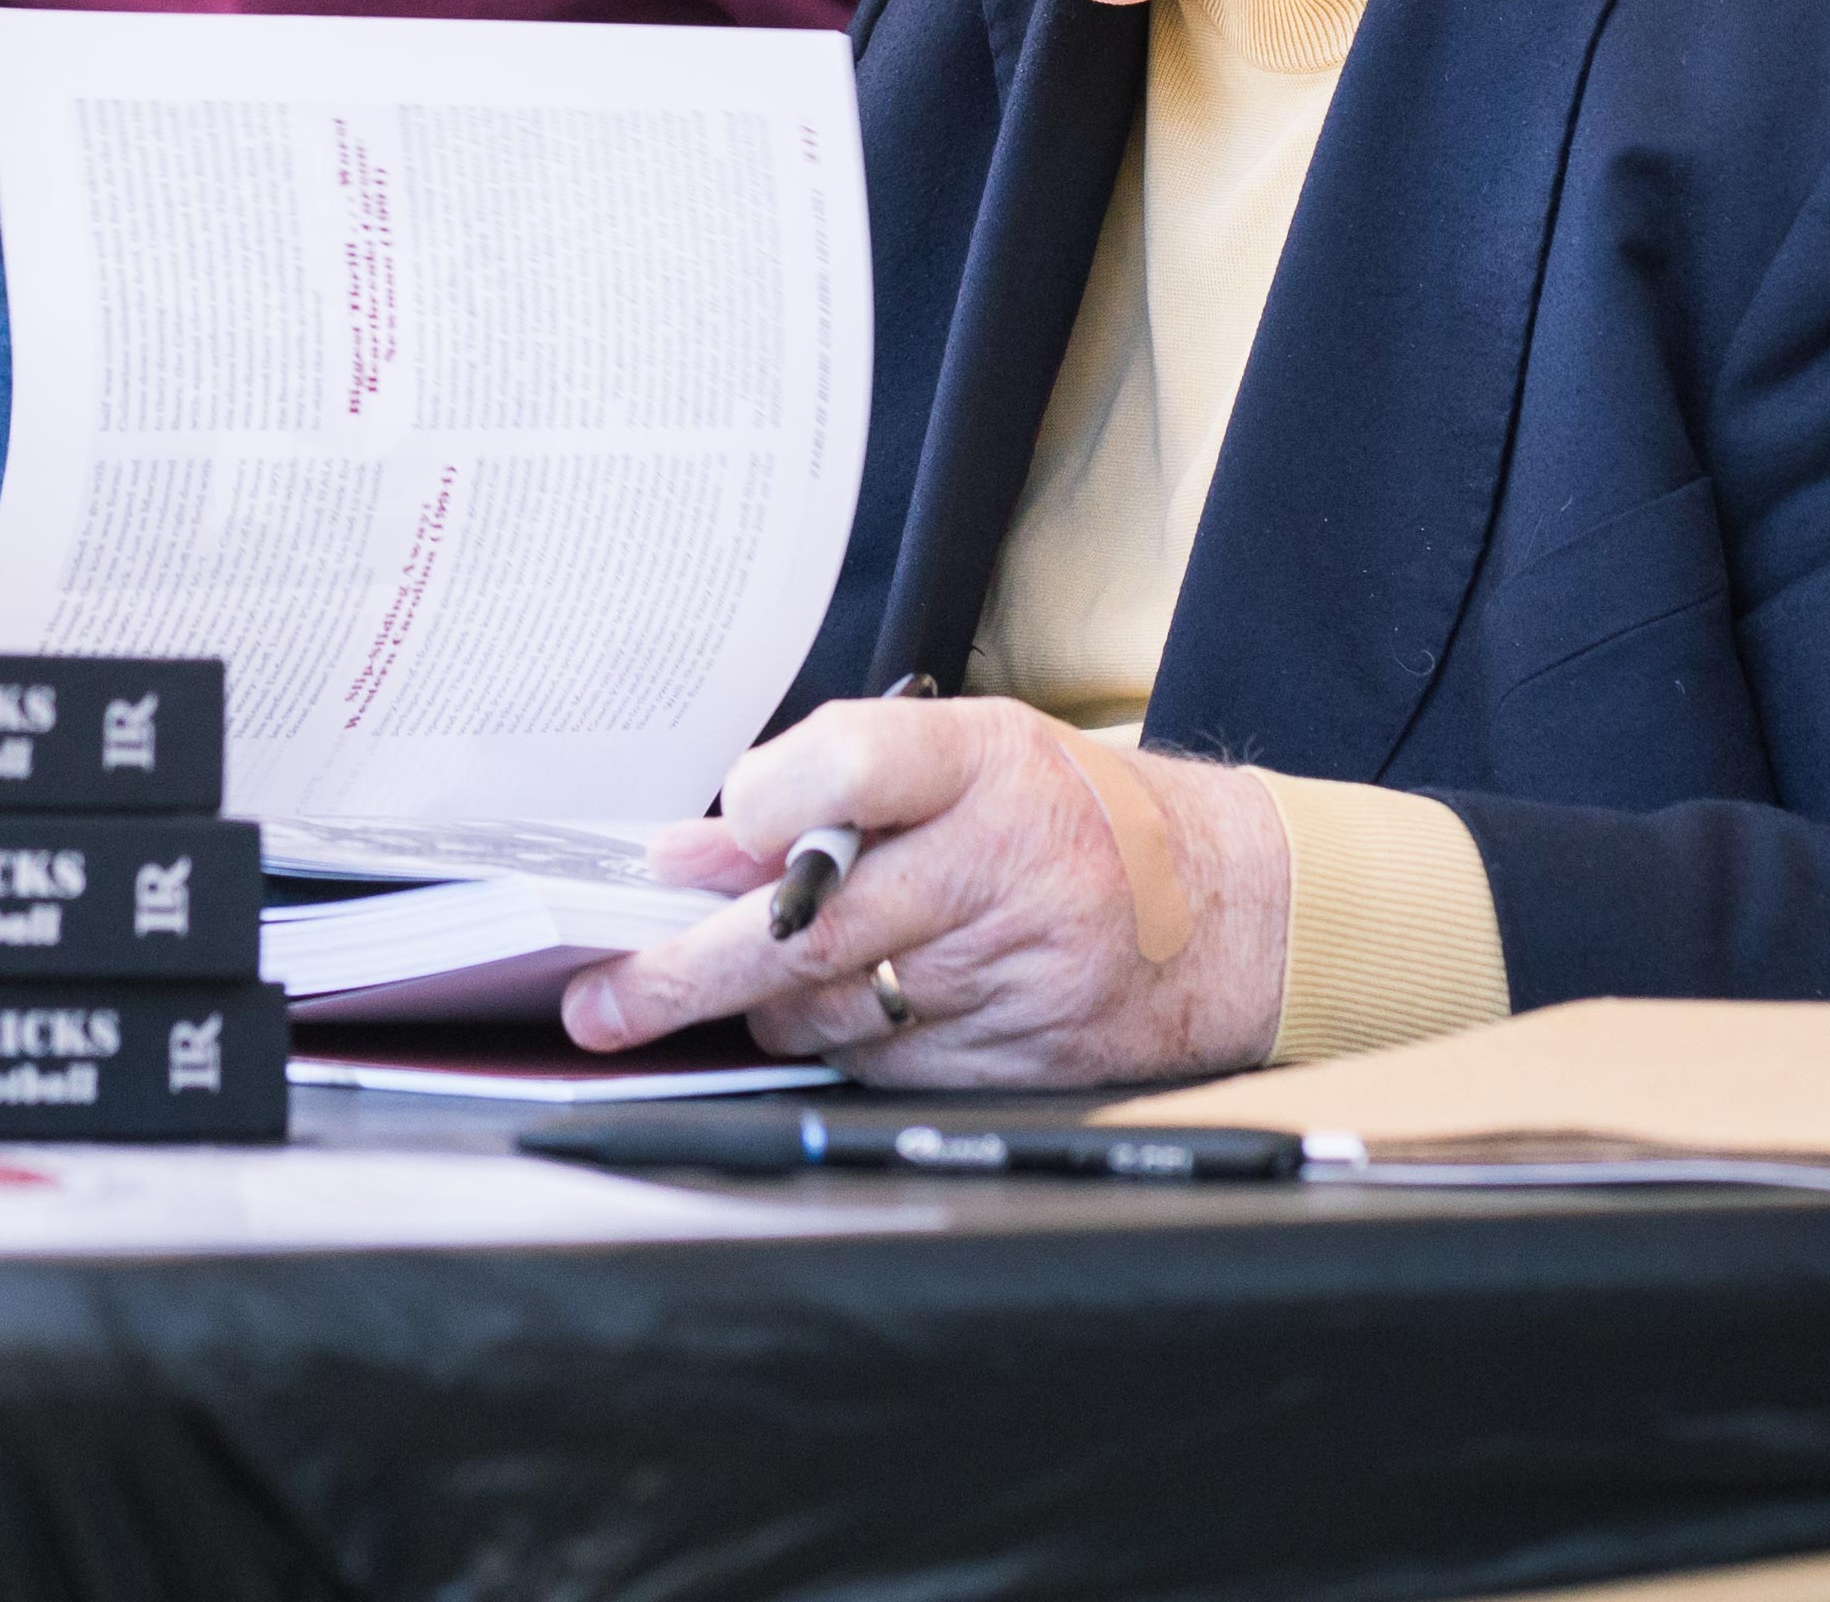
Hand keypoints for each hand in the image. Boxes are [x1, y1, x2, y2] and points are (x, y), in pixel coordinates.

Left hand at [560, 695, 1292, 1088]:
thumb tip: (681, 857)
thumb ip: (821, 793)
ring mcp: (1015, 974)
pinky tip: (845, 1015)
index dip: (761, 809)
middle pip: (812, 925)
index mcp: (987, 763)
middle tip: (602, 1003)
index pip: (851, 766)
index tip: (697, 847)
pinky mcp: (1019, 1062)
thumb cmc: (1069, 818)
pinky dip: (840, 1048)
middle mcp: (1004, 865)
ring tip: (748, 983)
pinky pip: (882, 1067)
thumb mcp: (962, 762)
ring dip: (765, 1008)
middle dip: (686, 973)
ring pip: (831, 1011)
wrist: (1227, 912)